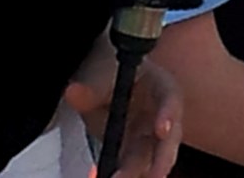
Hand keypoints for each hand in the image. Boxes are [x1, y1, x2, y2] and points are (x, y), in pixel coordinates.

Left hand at [64, 55, 182, 177]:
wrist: (104, 87)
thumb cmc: (112, 76)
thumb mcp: (102, 76)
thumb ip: (91, 88)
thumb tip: (73, 91)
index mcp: (160, 87)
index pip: (170, 98)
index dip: (169, 113)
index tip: (162, 129)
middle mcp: (161, 117)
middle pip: (168, 138)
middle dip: (161, 159)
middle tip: (153, 175)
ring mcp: (150, 140)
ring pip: (153, 160)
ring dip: (141, 173)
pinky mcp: (138, 158)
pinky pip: (137, 170)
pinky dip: (129, 175)